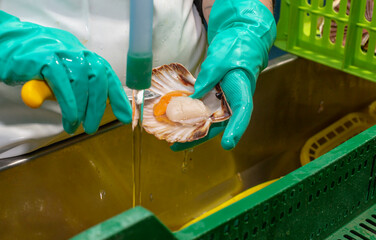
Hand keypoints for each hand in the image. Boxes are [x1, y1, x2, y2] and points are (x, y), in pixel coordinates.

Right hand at [0, 11, 131, 133]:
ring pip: (81, 83)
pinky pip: (63, 84)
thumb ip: (80, 87)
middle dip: (97, 108)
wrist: (12, 44)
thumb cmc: (41, 63)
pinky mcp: (46, 59)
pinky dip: (69, 104)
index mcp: (88, 57)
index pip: (109, 77)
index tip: (125, 117)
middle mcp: (80, 53)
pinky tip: (70, 117)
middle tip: (91, 128)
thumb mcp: (67, 75)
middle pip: (98, 81)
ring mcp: (64, 54)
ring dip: (80, 110)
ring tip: (74, 126)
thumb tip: (94, 109)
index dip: (118, 98)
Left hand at [171, 0, 275, 150]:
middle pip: (218, 124)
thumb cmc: (235, 48)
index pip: (242, 113)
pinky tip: (176, 123)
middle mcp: (233, 102)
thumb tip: (195, 95)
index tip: (228, 144)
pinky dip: (190, 118)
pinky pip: (201, 111)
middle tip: (178, 146)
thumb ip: (209, 78)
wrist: (239, 42)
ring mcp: (222, 102)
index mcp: (242, 91)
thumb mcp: (221, 60)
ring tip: (172, 141)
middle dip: (199, 137)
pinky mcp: (213, 99)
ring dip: (191, 130)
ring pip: (207, 120)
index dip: (236, 129)